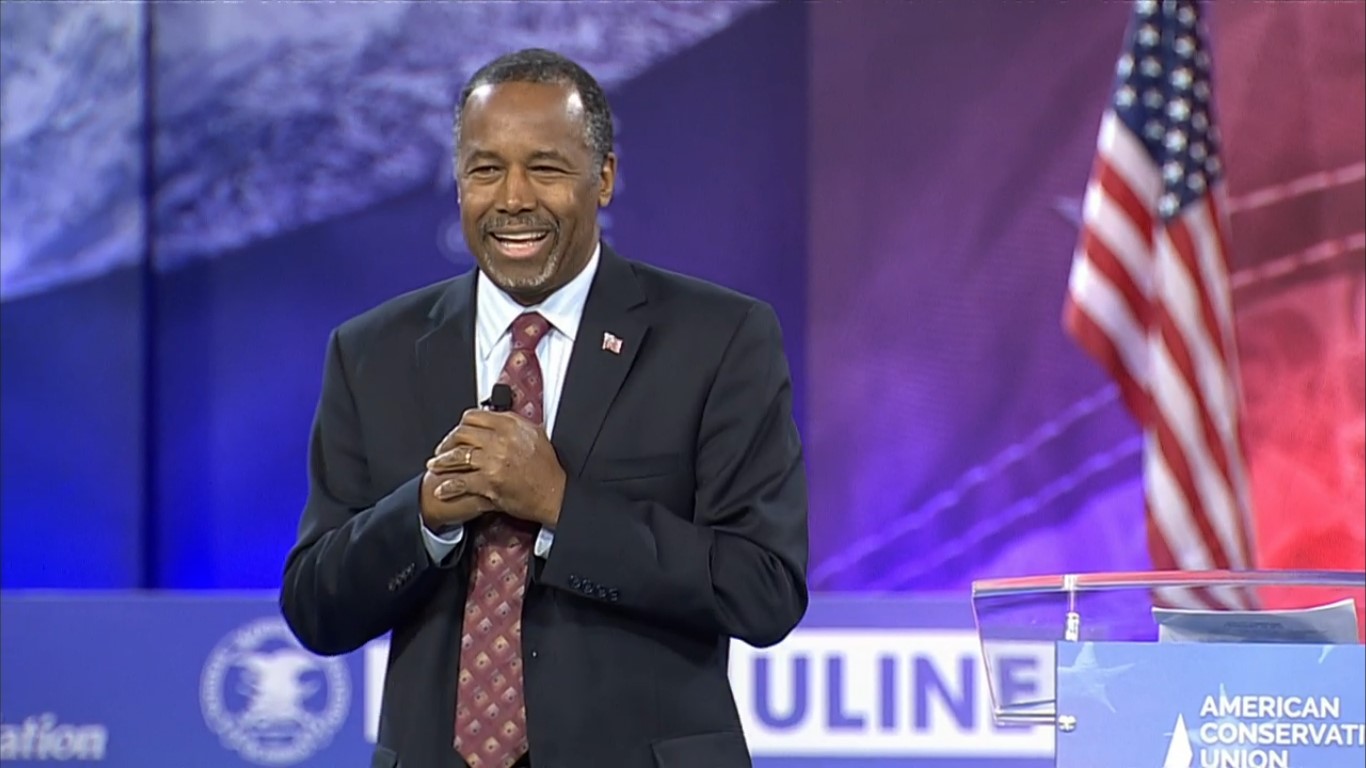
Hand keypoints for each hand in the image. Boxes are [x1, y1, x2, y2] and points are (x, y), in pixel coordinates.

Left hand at [427, 409, 566, 526]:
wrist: (555, 494)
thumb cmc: (548, 469)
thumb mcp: (537, 436)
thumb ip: (516, 425)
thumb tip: (501, 418)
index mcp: (510, 426)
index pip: (474, 417)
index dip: (462, 424)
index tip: (458, 431)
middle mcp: (500, 441)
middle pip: (462, 434)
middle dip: (448, 442)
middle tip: (442, 449)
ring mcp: (493, 462)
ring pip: (458, 456)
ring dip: (443, 462)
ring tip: (436, 465)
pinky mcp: (489, 483)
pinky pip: (461, 482)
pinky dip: (449, 486)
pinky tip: (442, 488)